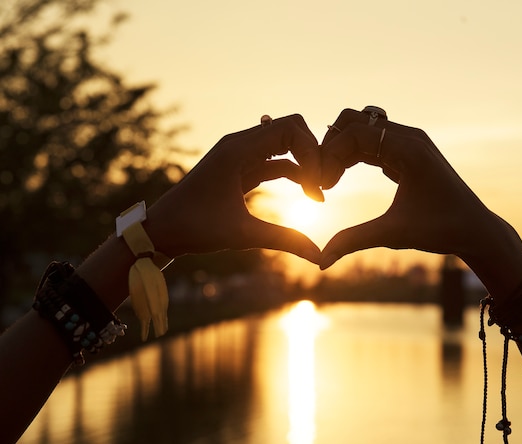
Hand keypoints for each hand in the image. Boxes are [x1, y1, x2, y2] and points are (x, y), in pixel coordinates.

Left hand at [145, 114, 322, 263]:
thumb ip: (284, 240)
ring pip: (284, 146)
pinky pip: (274, 161)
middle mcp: (239, 144)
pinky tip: (306, 194)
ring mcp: (239, 155)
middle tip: (322, 187)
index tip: (317, 185)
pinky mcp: (239, 168)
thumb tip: (320, 256)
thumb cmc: (194, 228)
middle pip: (290, 130)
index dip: (312, 151)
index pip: (290, 128)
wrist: (162, 230)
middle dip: (312, 154)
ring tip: (317, 195)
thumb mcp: (242, 234)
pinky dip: (293, 172)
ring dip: (304, 165)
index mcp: (238, 149)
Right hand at [318, 108, 504, 269]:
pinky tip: (341, 178)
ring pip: (361, 128)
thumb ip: (353, 241)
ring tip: (329, 181)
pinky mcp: (407, 152)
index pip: (355, 133)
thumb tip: (320, 262)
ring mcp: (409, 141)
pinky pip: (371, 141)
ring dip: (340, 149)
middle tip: (321, 179)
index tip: (321, 186)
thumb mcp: (393, 234)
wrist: (475, 229)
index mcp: (409, 149)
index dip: (330, 156)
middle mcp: (410, 137)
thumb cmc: (441, 230)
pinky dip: (352, 154)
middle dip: (331, 147)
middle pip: (354, 121)